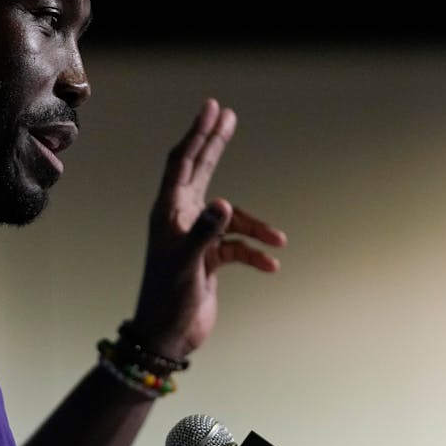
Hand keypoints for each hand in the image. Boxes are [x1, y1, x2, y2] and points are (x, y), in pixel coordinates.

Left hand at [129, 98, 286, 360]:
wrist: (167, 336)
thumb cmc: (167, 300)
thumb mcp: (187, 265)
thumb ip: (205, 233)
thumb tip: (225, 204)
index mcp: (167, 212)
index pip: (182, 163)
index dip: (197, 134)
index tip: (213, 108)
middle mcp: (180, 218)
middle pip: (201, 171)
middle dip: (215, 144)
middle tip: (228, 115)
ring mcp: (196, 237)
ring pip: (232, 218)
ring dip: (256, 228)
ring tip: (278, 240)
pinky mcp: (209, 258)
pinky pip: (239, 248)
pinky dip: (255, 254)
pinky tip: (270, 266)